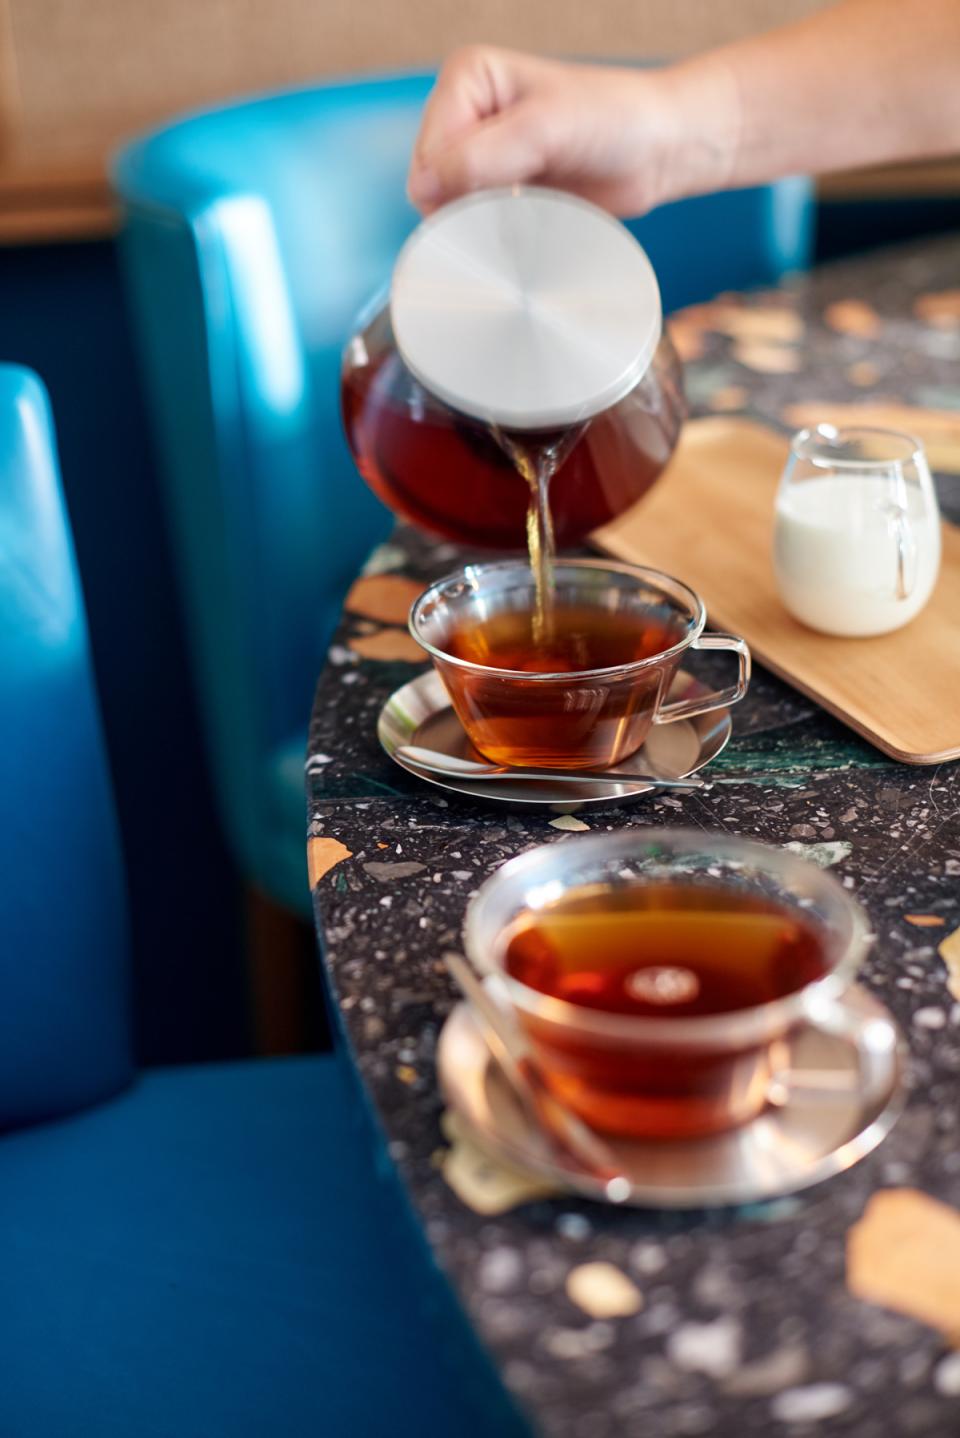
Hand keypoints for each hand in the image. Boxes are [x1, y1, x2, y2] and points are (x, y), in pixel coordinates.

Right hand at [407, 47, 725, 217]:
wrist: (657, 149)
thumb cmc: (615, 119)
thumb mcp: (545, 129)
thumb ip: (482, 157)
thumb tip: (423, 189)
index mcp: (469, 78)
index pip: (430, 149)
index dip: (454, 182)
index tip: (499, 192)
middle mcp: (469, 114)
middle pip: (433, 182)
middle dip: (469, 203)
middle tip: (519, 202)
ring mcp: (484, 155)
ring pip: (453, 208)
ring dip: (485, 220)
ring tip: (530, 207)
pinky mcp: (502, 188)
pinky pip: (479, 223)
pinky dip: (499, 230)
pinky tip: (530, 219)